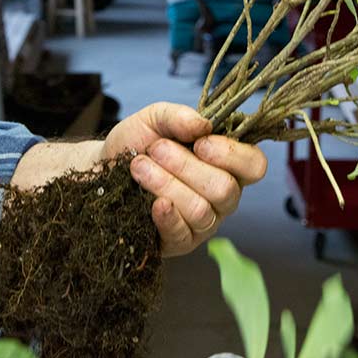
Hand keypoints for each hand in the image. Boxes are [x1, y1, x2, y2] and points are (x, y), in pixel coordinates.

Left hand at [103, 102, 266, 256]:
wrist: (102, 169)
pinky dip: (167, 217)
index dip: (232, 155)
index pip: (255, 166)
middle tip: (156, 149)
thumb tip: (204, 125)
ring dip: (166, 184)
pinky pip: (183, 233)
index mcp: (228, 163)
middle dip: (187, 166)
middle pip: (225, 189)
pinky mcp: (181, 241)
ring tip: (139, 167)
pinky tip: (153, 203)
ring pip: (200, 210)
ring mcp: (205, 222)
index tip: (201, 143)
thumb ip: (179, 116)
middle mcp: (223, 195)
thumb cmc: (138, 143)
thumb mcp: (155, 119)